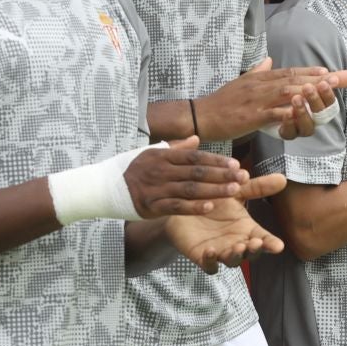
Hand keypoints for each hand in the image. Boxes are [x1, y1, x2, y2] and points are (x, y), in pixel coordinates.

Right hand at [123, 138, 249, 217]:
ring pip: (189, 189)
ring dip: (214, 190)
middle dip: (222, 174)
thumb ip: (176, 148)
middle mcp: (161, 170)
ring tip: (234, 190)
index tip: (235, 163)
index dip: (216, 160)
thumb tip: (197, 138)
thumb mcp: (152, 153)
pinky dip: (193, 207)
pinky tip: (210, 207)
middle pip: (196, 172)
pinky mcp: (151, 206)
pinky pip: (175, 207)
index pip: (194, 156)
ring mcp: (156, 188)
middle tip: (243, 176)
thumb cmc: (132, 169)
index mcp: (162, 156)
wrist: (103, 186)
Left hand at [164, 176, 287, 272]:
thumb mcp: (236, 191)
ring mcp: (220, 251)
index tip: (278, 246)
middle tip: (255, 243)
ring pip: (232, 261)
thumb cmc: (212, 199)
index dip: (271, 243)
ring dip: (237, 256)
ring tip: (238, 246)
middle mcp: (236, 243)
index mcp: (247, 229)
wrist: (181, 205)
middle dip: (255, 250)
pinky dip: (210, 261)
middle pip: (250, 254)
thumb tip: (282, 178)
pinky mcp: (201, 256)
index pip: (264, 239)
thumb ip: (257, 187)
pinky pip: (208, 265)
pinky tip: (211, 250)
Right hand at [197, 58, 346, 140]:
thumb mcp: (241, 82)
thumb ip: (258, 71)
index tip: (333, 72)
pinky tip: (304, 110)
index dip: (314, 72)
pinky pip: (274, 113)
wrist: (201, 115)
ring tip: (330, 87)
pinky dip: (289, 111)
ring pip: (288, 92)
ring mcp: (258, 99)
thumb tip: (268, 60)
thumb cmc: (222, 101)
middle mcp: (262, 85)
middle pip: (297, 79)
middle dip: (322, 78)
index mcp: (262, 78)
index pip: (292, 72)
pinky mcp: (252, 115)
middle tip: (346, 77)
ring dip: (311, 90)